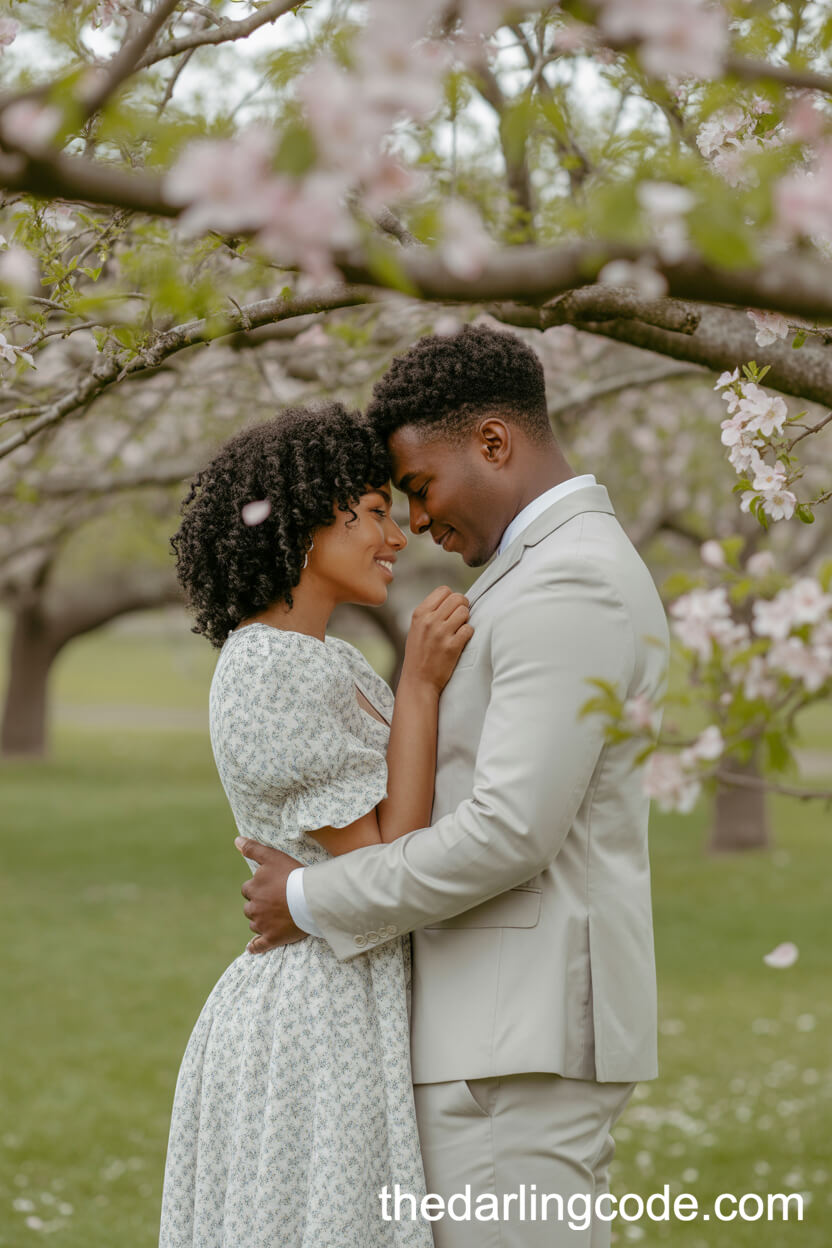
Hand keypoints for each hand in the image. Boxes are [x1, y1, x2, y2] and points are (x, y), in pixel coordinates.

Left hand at [235, 837, 308, 953]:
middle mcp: (254, 908)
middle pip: (250, 908)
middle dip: (258, 905)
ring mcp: (262, 925)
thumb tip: (236, 840)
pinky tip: (251, 948)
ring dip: (260, 921)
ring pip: (254, 924)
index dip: (257, 888)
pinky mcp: (272, 938)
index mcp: (252, 889)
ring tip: (275, 918)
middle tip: (274, 902)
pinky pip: (259, 945)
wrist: (310, 898)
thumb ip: (253, 849)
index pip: (247, 890)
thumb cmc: (293, 875)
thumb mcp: (272, 857)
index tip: (269, 887)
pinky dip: (254, 947)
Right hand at [401, 586, 473, 692]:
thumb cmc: (418, 654)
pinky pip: (469, 629)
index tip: (451, 608)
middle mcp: (430, 621)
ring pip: (465, 612)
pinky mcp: (452, 646)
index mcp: (420, 613)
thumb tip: (452, 599)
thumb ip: (431, 612)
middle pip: (457, 598)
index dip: (451, 597)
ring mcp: (441, 633)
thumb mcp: (416, 628)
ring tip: (459, 629)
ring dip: (465, 620)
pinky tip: (461, 640)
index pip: (444, 590)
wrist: (418, 680)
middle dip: (463, 606)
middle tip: (460, 617)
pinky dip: (468, 634)